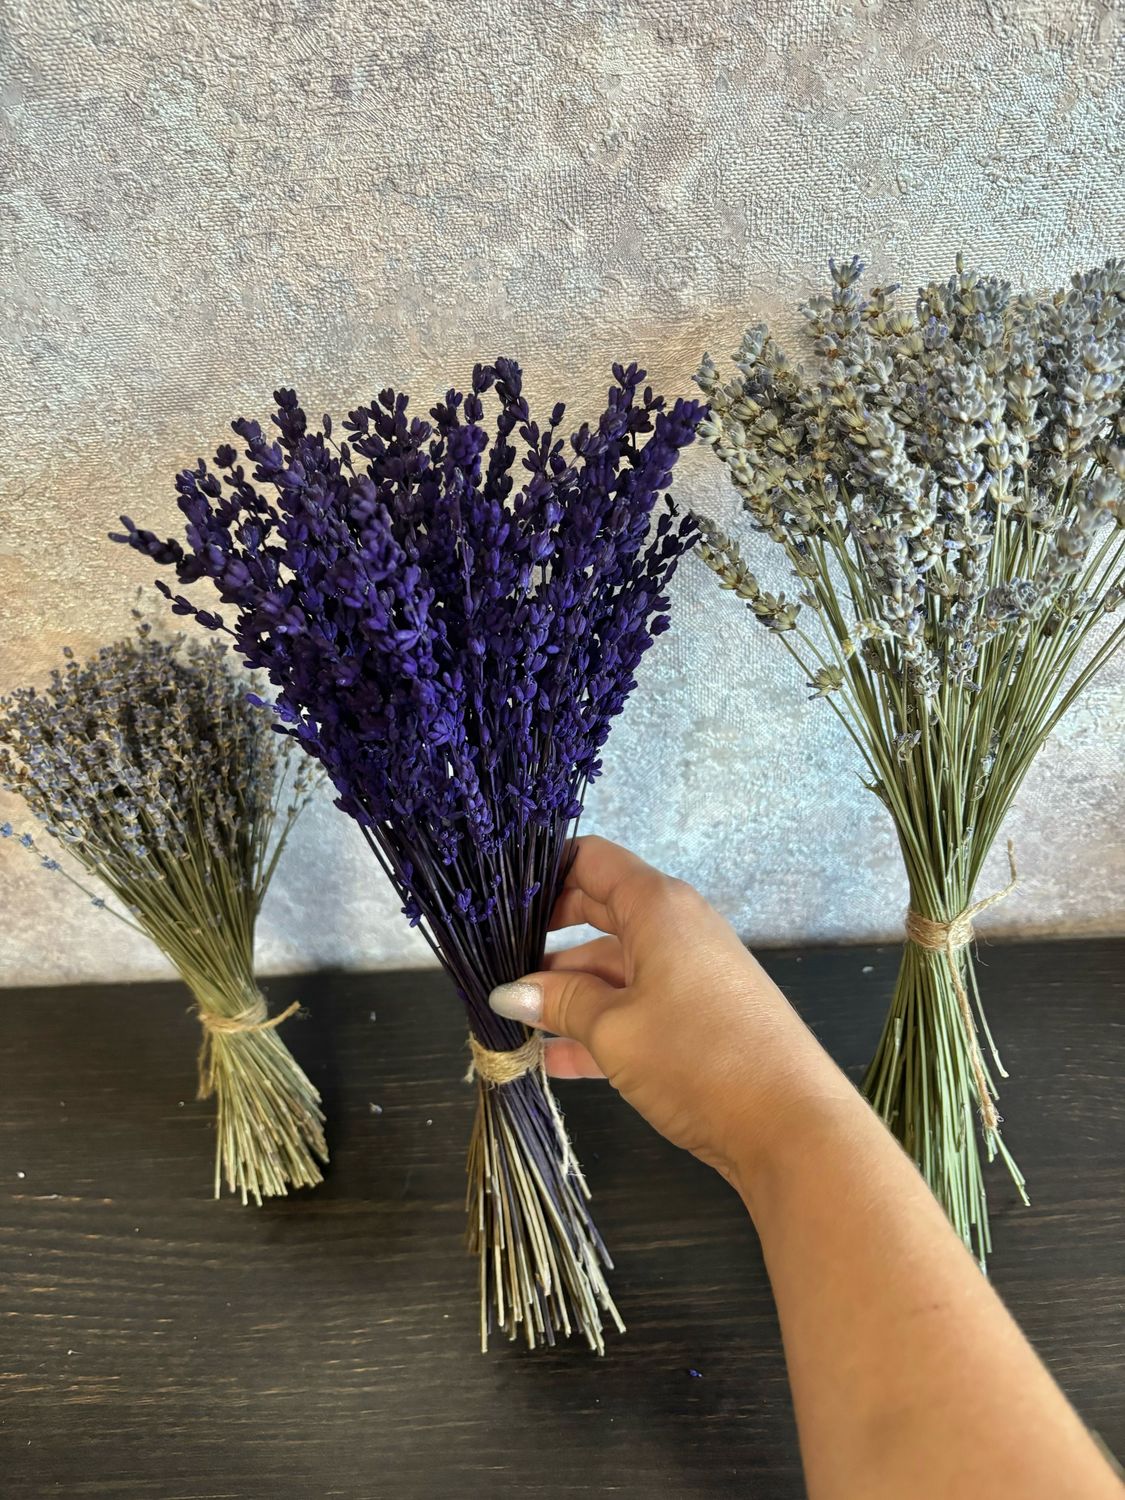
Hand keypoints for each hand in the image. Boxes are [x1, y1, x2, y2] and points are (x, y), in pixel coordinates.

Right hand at [488, 834, 846, 1186]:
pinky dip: (597, 1028)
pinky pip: (636, 1009)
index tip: (501, 902)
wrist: (791, 1125)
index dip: (545, 872)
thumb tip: (510, 992)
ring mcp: (690, 975)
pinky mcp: (699, 1020)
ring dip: (567, 995)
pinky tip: (553, 1061)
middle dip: (547, 941)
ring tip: (514, 1024)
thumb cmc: (700, 1057)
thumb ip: (559, 1004)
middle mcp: (677, 929)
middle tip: (496, 966)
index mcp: (658, 907)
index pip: (592, 860)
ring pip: (614, 969)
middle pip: (598, 914)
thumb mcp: (614, 1029)